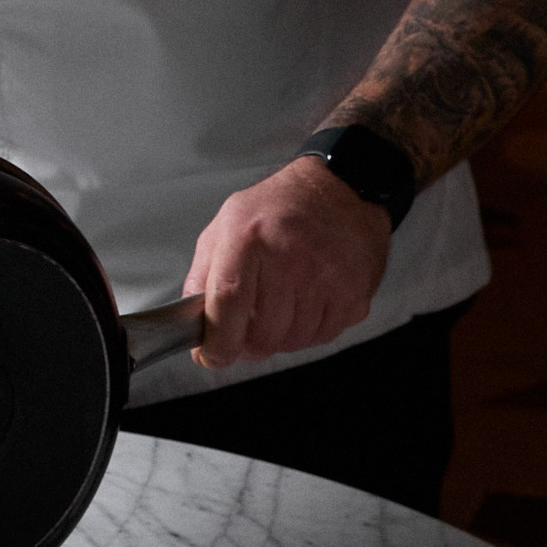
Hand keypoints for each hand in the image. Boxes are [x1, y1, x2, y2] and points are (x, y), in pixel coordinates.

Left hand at [184, 155, 391, 368]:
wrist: (340, 191)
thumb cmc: (279, 208)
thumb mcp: (227, 223)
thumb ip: (204, 272)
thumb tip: (193, 320)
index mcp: (249, 238)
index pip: (226, 304)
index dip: (217, 341)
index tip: (211, 355)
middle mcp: (289, 259)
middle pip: (261, 335)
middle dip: (248, 341)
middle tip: (248, 322)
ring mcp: (325, 280)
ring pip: (291, 342)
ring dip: (279, 335)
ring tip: (281, 299)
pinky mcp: (353, 297)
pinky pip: (321, 338)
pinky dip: (308, 329)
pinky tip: (306, 299)